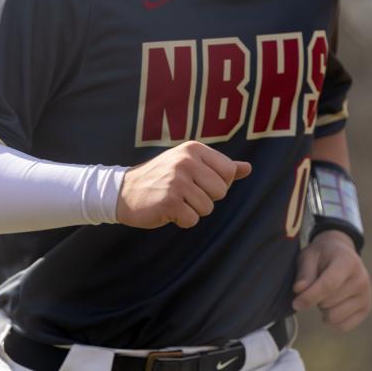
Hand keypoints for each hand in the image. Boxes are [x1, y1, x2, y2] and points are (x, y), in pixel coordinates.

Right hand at [117, 141, 251, 228]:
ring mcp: (177, 182)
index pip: (228, 172)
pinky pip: (192, 220)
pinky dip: (181, 220)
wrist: (123, 191)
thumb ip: (220, 166)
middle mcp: (186, 162)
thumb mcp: (189, 164)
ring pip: (207, 208)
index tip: (197, 181)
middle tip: (182, 193)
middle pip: (220, 192)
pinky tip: (167, 210)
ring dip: (192, 210)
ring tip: (173, 200)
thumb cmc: (161, 178)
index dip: (217, 183)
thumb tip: (248, 168)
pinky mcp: (169, 202)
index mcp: (194, 149)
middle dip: (205, 198)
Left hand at [292, 230, 371, 331]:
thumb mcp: (308, 256)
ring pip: (334, 317)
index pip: (329, 285)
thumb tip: (299, 290)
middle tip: (316, 287)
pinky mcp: (366, 308)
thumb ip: (304, 273)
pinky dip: (331, 322)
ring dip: (323, 310)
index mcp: (347, 262)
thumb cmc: (322, 256)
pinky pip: (342, 326)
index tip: (295, 303)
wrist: (341, 254)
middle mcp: (361, 279)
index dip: (310, 297)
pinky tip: (330, 308)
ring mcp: (366, 295)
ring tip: (325, 295)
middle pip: (328, 303)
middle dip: (315, 299)